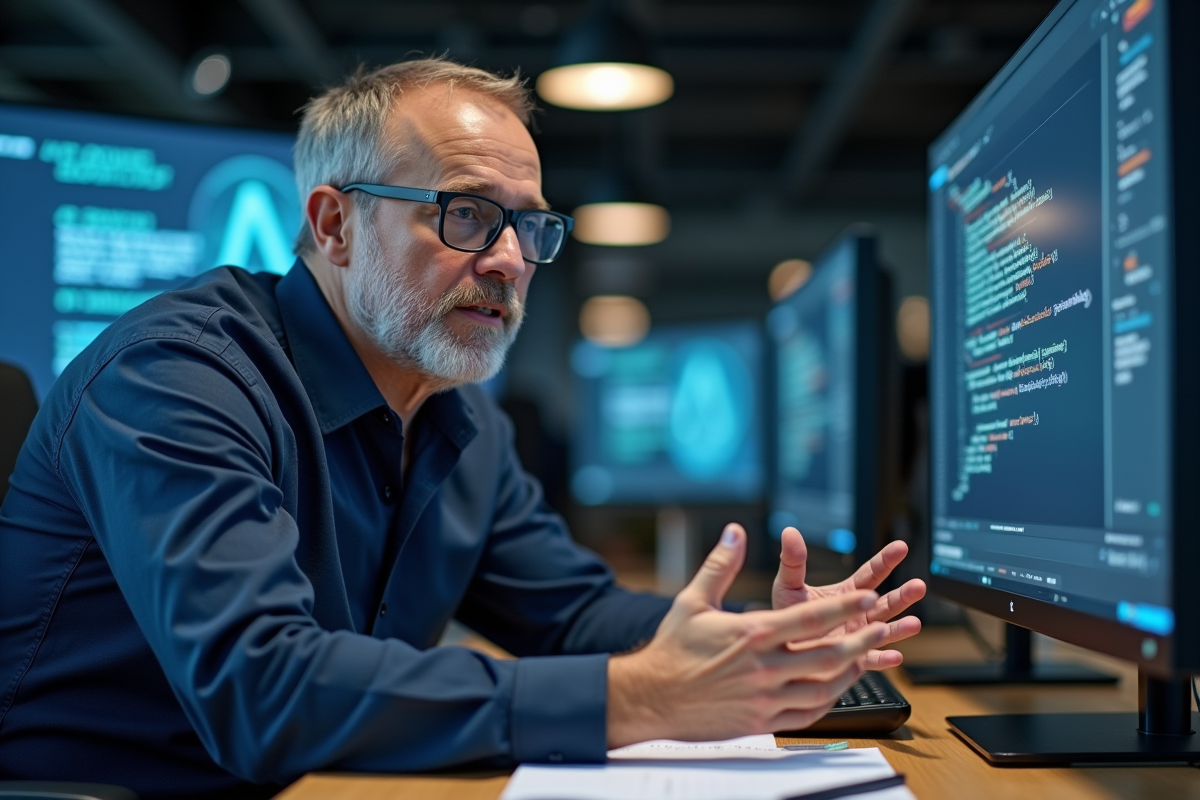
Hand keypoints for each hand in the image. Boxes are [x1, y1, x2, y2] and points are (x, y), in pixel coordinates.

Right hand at [607, 524, 888, 747]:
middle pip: (828, 656)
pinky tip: (834, 689)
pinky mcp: (762, 720)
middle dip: (861, 640)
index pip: (811, 618)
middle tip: (881, 627)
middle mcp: (764, 667)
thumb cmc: (672, 649)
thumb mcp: (694, 600)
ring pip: (824, 688)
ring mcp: (765, 697)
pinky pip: (808, 714)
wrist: (653, 696)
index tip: (868, 595)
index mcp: (753, 634)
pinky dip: (828, 700)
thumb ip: (721, 565)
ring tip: (865, 657)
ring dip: (850, 672)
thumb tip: (735, 532)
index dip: (845, 607)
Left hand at [772, 526, 925, 669]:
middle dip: (903, 595)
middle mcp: (858, 614)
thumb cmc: (785, 615)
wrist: (778, 647)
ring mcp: (858, 637)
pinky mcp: (851, 659)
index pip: (871, 573)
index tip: (901, 546)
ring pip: (884, 631)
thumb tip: (789, 532)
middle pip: (885, 603)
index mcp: (847, 594)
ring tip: (915, 623)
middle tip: (919, 586)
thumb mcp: (788, 585)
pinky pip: (870, 660)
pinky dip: (883, 660)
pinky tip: (895, 656)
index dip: (886, 560)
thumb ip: (793, 561)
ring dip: (900, 628)